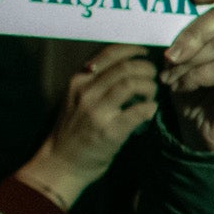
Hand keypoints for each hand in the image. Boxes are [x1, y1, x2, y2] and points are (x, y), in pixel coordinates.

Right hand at [16, 45, 158, 206]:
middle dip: (147, 69)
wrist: (61, 163)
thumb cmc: (73, 129)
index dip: (132, 50)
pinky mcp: (109, 131)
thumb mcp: (76, 97)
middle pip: (126, 67)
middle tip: (153, 78)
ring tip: (151, 95)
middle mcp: (86, 92)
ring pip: (132, 84)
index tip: (144, 53)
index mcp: (79, 80)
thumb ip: (96, 81)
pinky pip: (139, 111)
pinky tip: (150, 110)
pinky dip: (150, 108)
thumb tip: (127, 66)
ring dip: (149, 87)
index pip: (109, 54)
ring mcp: (97, 112)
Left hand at [160, 0, 213, 152]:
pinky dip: (195, 76)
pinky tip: (181, 86)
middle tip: (168, 54)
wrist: (206, 137)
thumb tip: (163, 7)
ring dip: (189, 60)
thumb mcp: (187, 56)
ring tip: (170, 76)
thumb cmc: (196, 93)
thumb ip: (186, 31)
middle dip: (192, 32)